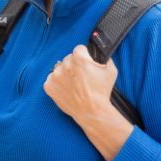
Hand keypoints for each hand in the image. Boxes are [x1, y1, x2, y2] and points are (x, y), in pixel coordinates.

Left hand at [44, 45, 132, 160]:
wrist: (92, 111)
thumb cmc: (102, 92)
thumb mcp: (111, 70)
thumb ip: (104, 57)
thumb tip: (99, 51)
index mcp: (79, 58)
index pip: (79, 49)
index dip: (84, 56)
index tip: (86, 64)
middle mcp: (65, 65)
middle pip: (68, 58)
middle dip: (74, 65)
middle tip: (81, 77)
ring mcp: (55, 76)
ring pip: (59, 68)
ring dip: (65, 74)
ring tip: (74, 85)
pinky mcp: (49, 86)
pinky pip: (51, 79)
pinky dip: (57, 84)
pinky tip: (66, 89)